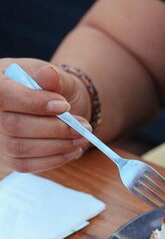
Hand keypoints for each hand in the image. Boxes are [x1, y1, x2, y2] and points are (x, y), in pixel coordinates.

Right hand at [0, 58, 92, 172]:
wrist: (58, 108)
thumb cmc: (54, 89)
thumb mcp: (57, 77)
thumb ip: (53, 77)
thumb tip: (48, 74)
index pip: (3, 95)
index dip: (34, 103)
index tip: (65, 106)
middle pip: (14, 126)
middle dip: (55, 128)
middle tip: (83, 127)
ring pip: (21, 148)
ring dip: (58, 146)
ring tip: (82, 138)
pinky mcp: (8, 158)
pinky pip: (27, 165)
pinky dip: (54, 159)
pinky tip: (73, 150)